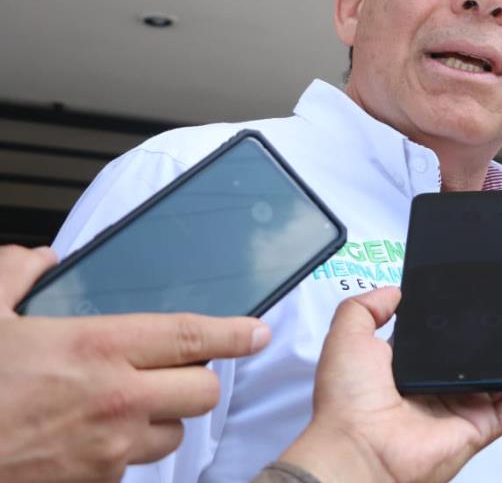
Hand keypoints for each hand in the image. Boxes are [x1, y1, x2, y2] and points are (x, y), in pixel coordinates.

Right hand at [0, 244, 269, 482]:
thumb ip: (15, 277)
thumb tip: (40, 260)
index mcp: (97, 348)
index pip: (190, 337)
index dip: (234, 333)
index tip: (258, 332)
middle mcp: (116, 399)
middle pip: (201, 392)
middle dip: (195, 381)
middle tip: (172, 372)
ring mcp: (107, 450)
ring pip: (172, 435)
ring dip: (160, 421)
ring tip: (123, 408)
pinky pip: (131, 469)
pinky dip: (121, 455)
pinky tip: (88, 441)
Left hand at [277, 263, 501, 482]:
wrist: (355, 447)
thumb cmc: (348, 400)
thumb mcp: (348, 335)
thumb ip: (366, 306)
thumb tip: (394, 291)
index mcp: (423, 360)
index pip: (469, 325)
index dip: (492, 299)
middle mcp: (452, 380)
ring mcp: (472, 402)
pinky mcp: (486, 424)